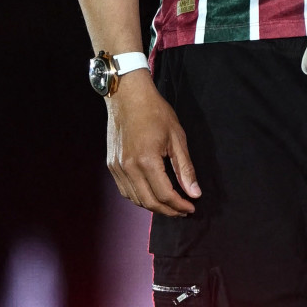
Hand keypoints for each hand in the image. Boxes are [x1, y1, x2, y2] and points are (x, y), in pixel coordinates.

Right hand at [106, 72, 200, 217]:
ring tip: (169, 204)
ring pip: (135, 199)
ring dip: (153, 205)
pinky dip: (139, 196)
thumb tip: (194, 193)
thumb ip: (185, 169)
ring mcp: (117, 167)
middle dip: (168, 211)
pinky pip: (125, 190)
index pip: (164, 195)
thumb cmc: (155, 112)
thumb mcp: (176, 138)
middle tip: (182, 210)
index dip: (179, 206)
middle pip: (149, 202)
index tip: (191, 208)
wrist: (128, 96)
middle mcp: (128, 167)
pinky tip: (151, 193)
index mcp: (146, 160)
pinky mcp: (112, 164)